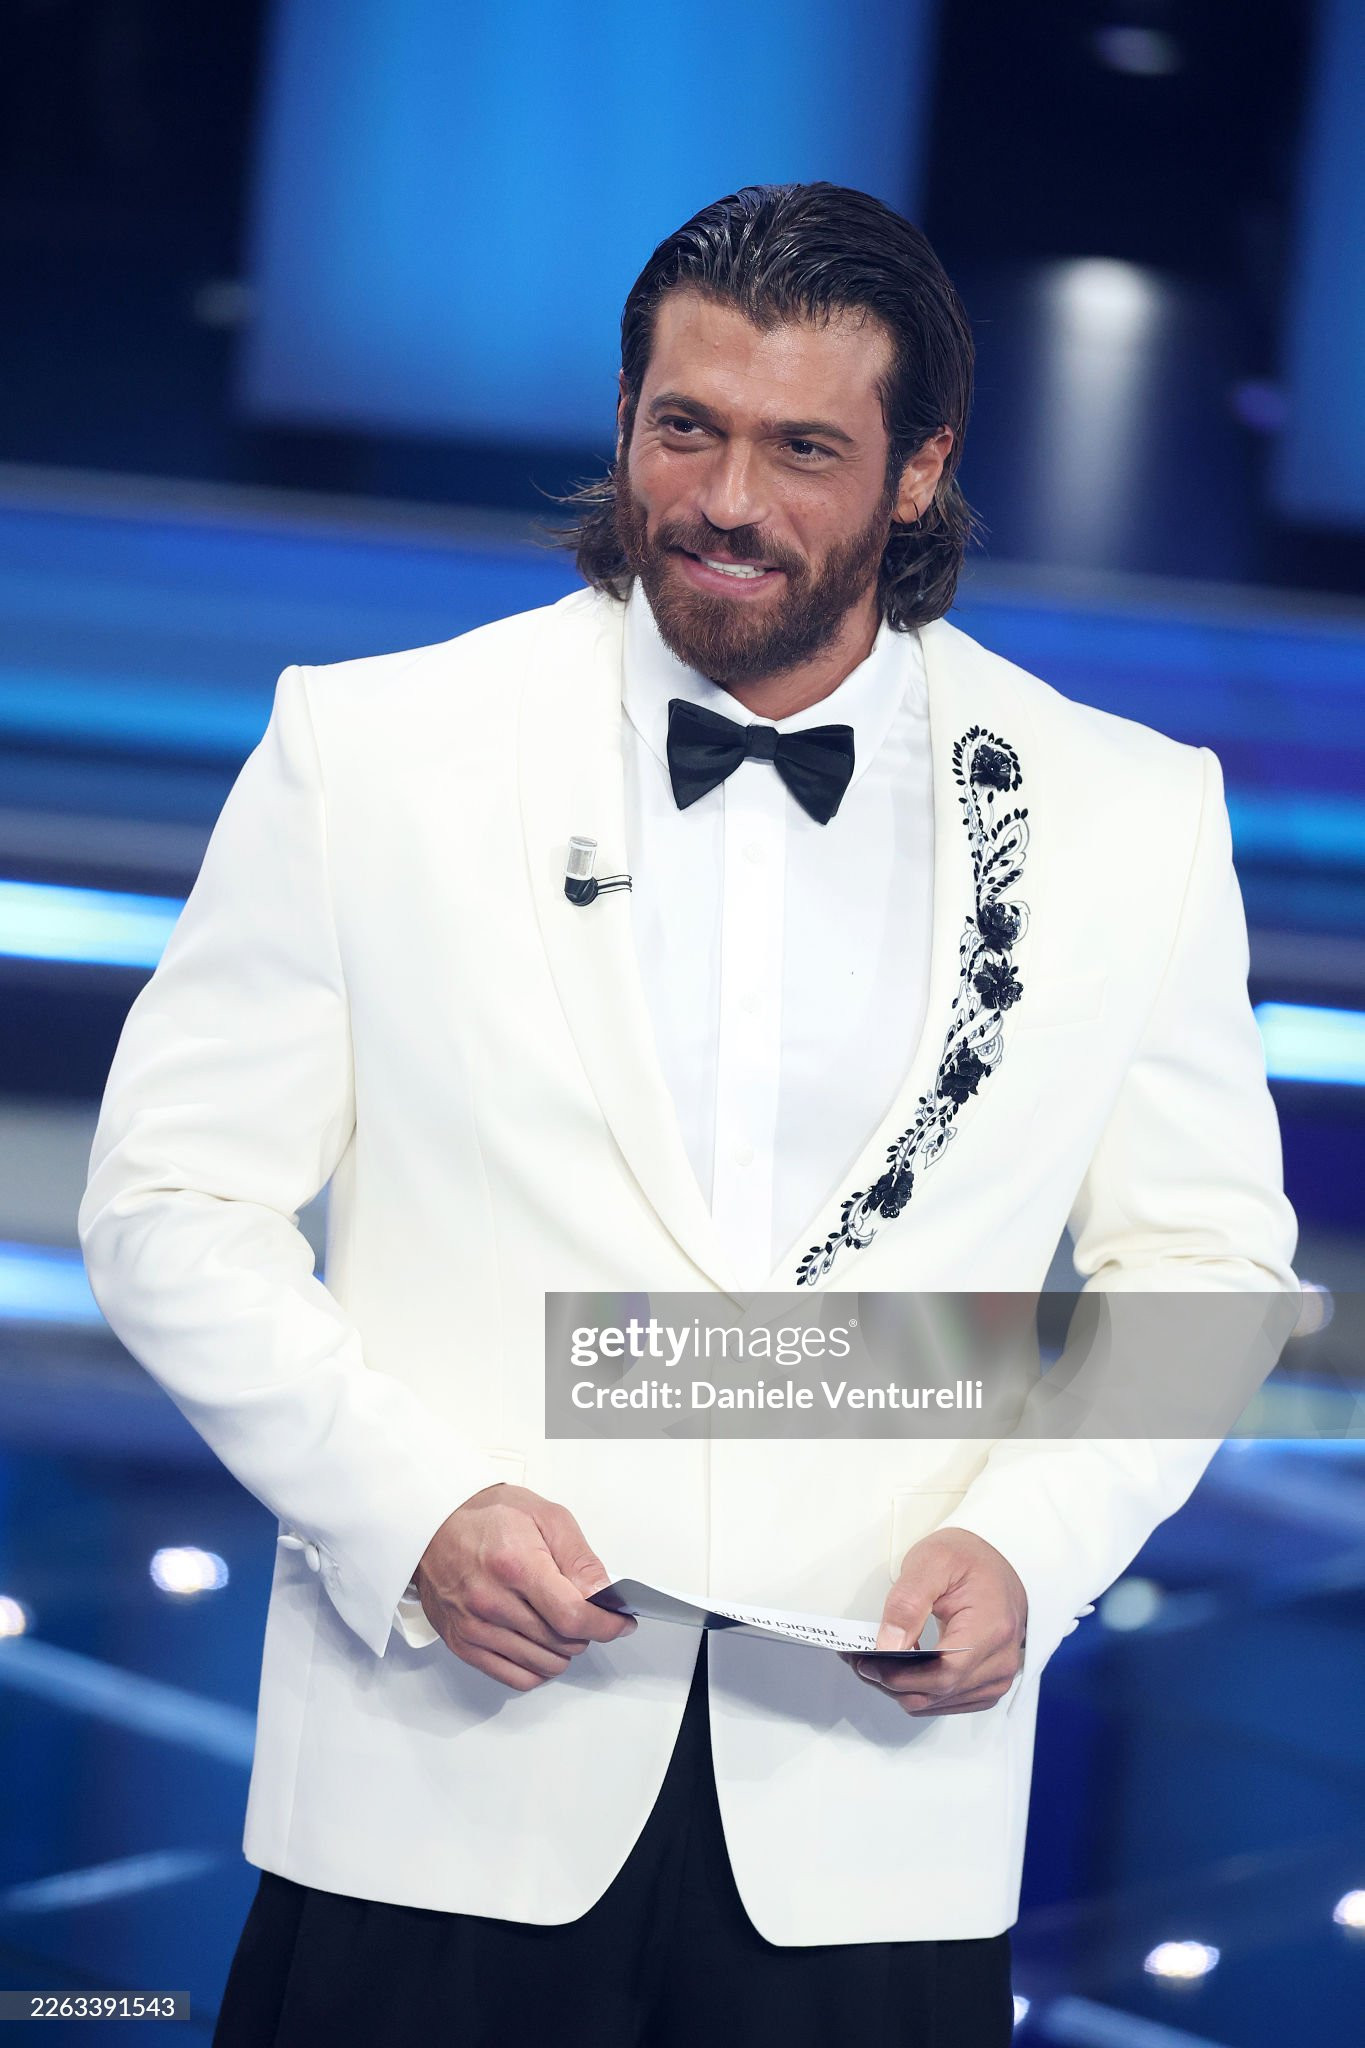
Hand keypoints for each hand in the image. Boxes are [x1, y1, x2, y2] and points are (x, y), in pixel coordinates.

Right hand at [414, 1483, 635, 1691]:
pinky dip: (538, 1666)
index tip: (620, 1623)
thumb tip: (604, 1595)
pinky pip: (516, 1677)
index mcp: (515, 1566)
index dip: (606, 1625)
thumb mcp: (545, 1516)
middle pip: (562, 1643)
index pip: (572, 1616)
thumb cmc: (488, 1516)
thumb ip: (579, 1559)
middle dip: (585, 1630)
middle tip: (583, 1610)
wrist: (432, 1524)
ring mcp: (475, 1628)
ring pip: (543, 1664)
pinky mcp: (463, 1644)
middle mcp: (492, 1602)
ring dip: (563, 1649)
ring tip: (559, 1622)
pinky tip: (540, 1644)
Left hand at [844, 1527, 1026, 1716]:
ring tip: (873, 1660)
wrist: (996, 1562)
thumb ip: (907, 1605)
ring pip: (935, 1702)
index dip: (899, 1675)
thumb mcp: (932, 1562)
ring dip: (899, 1687)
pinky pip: (944, 1701)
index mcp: (991, 1629)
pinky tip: (899, 1668)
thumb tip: (887, 1646)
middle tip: (857, 1658)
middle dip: (890, 1681)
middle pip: (936, 1692)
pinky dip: (917, 1689)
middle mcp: (1000, 1661)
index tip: (864, 1662)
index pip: (942, 1674)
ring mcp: (996, 1677)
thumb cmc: (968, 1558)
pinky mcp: (987, 1684)